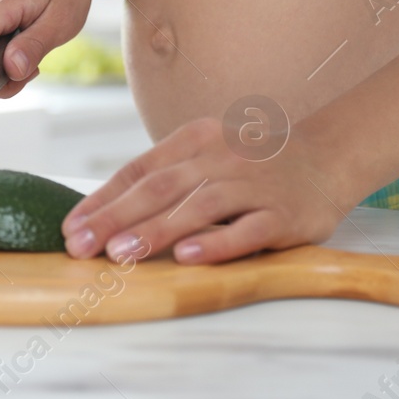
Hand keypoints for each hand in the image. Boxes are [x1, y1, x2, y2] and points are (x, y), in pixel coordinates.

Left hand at [61, 116, 350, 264]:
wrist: (328, 157)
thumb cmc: (254, 165)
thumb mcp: (208, 155)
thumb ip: (167, 177)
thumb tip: (106, 213)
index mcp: (195, 140)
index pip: (139, 170)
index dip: (103, 198)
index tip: (71, 227)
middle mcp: (220, 158)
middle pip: (159, 187)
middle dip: (114, 217)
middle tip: (80, 245)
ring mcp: (252, 186)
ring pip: (197, 207)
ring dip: (156, 231)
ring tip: (120, 253)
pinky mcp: (283, 215)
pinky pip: (245, 229)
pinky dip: (215, 243)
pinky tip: (186, 257)